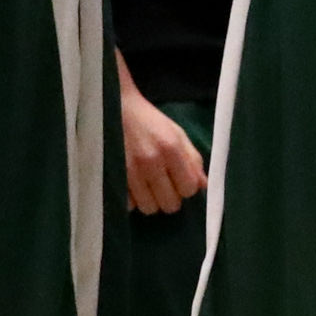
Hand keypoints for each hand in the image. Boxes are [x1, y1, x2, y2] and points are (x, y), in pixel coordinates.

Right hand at [119, 84, 207, 215]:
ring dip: (151, 200)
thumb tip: (203, 185)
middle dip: (170, 197)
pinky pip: (128, 204)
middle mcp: (150, 161)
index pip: (189, 189)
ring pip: (149, 208)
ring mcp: (129, 171)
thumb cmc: (148, 121)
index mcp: (170, 148)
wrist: (115, 108)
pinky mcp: (112, 176)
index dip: (186, 187)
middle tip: (164, 185)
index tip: (180, 180)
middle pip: (170, 204)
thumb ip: (192, 159)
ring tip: (148, 186)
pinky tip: (132, 186)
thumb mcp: (176, 133)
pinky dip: (132, 199)